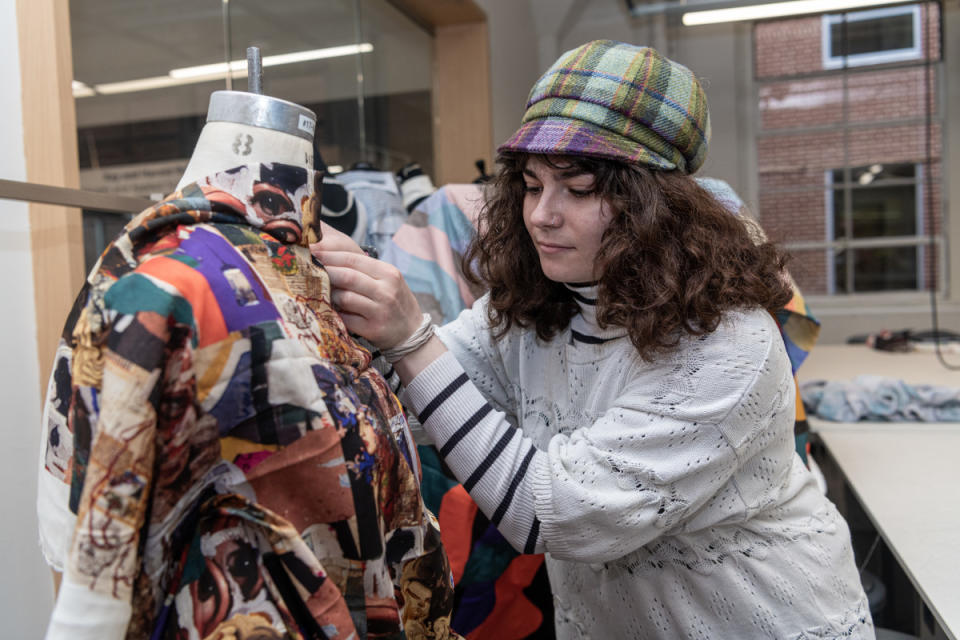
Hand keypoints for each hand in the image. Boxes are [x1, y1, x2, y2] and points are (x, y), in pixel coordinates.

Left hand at [311, 224, 422, 349]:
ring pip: (345, 297)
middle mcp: (386, 291)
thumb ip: (363, 270)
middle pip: (348, 276)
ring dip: (328, 294)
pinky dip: (335, 313)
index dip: (330, 255)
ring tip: (319, 291)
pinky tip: (329, 310)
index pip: (354, 259)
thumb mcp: (387, 280)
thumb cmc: (394, 302)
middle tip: (306, 269)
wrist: (412, 332)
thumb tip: (327, 259)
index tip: (312, 253)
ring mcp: (380, 311)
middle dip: (324, 271)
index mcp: (389, 273)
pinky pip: (346, 319)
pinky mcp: (373, 329)